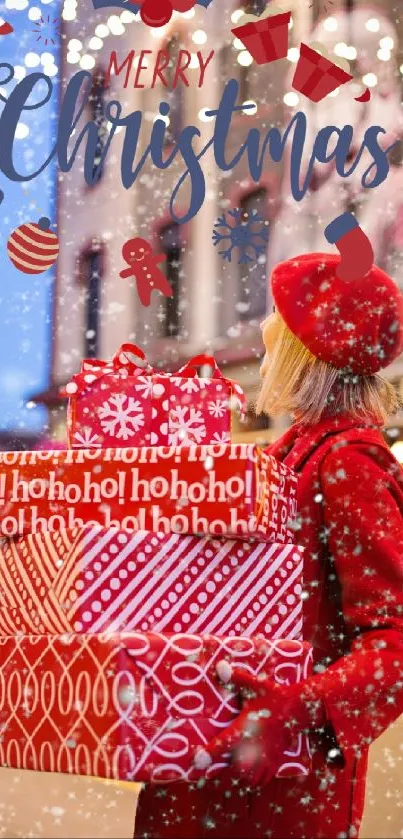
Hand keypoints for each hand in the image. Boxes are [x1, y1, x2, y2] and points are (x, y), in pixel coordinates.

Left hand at [193, 663, 325, 787]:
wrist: (298, 709)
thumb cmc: (273, 697)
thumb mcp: (254, 685)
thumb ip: (236, 678)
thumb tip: (220, 666)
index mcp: (244, 730)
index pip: (221, 746)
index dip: (206, 756)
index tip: (196, 762)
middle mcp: (253, 748)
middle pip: (231, 773)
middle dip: (218, 776)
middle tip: (206, 775)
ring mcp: (265, 759)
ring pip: (246, 781)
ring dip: (235, 781)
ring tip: (224, 778)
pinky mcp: (274, 763)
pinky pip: (261, 782)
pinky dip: (251, 783)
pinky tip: (245, 777)